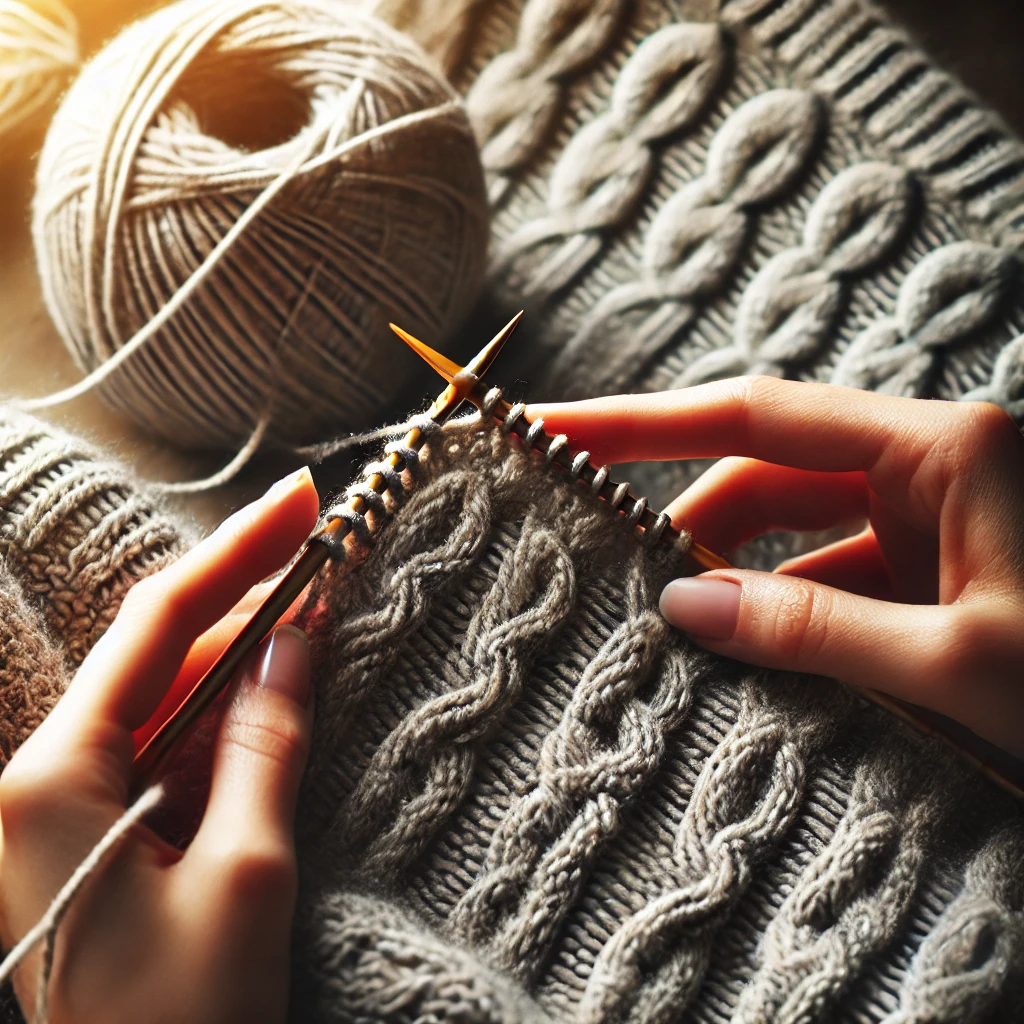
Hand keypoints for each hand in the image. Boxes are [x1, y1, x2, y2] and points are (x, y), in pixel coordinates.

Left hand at [0, 467, 319, 1022]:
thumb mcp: (246, 874)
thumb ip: (268, 743)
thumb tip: (297, 643)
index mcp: (50, 778)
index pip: (161, 627)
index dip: (239, 554)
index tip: (301, 504)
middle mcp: (39, 781)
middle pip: (159, 657)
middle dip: (245, 604)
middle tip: (323, 555)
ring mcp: (64, 810)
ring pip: (166, 703)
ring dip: (242, 663)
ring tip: (315, 619)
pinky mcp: (99, 838)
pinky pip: (167, 753)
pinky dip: (227, 721)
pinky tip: (279, 697)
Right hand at [532, 377, 1023, 756]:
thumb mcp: (958, 663)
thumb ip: (811, 630)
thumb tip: (683, 603)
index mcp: (942, 447)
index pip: (754, 415)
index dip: (643, 423)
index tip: (557, 428)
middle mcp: (934, 466)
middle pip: (767, 476)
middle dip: (687, 523)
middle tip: (604, 568)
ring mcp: (938, 522)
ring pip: (799, 538)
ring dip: (740, 584)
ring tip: (675, 636)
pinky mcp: (942, 574)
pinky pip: (837, 584)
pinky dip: (791, 620)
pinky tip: (754, 668)